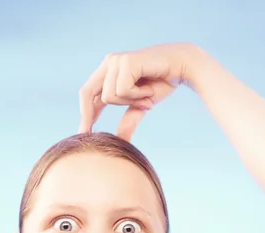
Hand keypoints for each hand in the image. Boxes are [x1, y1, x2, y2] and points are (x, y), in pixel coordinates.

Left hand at [78, 43, 195, 140]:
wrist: (182, 65)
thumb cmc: (162, 82)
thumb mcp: (141, 105)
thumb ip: (128, 118)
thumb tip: (120, 139)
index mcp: (109, 71)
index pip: (89, 94)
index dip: (85, 113)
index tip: (82, 133)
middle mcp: (109, 63)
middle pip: (87, 92)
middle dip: (88, 114)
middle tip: (88, 132)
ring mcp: (116, 61)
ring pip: (109, 96)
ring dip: (130, 102)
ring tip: (147, 97)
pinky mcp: (126, 62)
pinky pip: (123, 91)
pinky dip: (137, 96)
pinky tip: (149, 91)